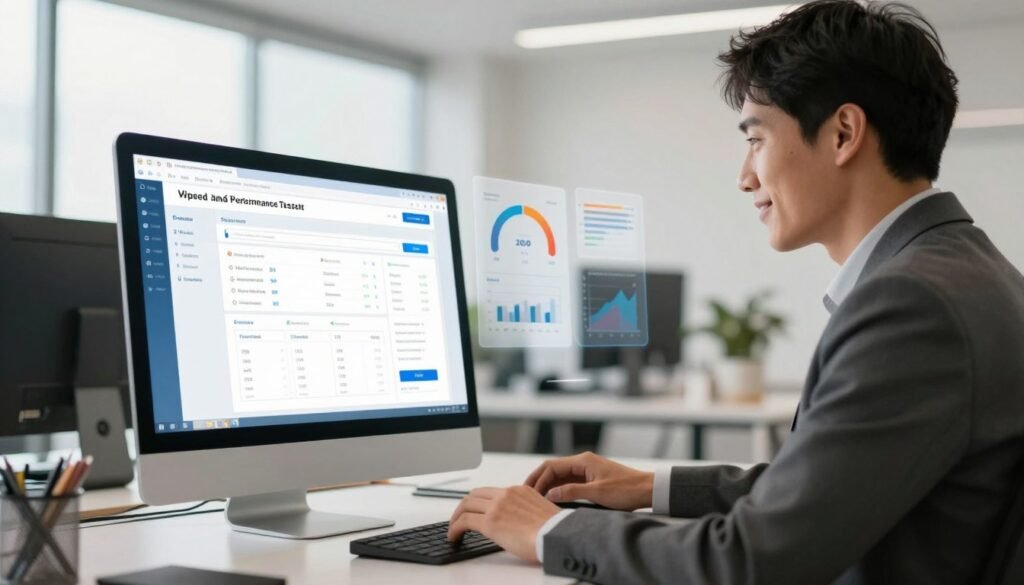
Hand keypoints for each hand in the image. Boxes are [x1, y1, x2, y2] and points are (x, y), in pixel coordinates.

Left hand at [447, 485, 560, 562]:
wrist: (557, 535)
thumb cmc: (554, 530)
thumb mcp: (540, 511)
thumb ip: (525, 511)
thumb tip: (519, 523)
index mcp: (519, 491)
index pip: (491, 491)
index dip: (478, 501)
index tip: (474, 510)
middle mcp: (506, 495)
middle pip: (474, 495)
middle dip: (463, 506)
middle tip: (459, 518)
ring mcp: (497, 507)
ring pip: (466, 505)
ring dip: (456, 517)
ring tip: (453, 530)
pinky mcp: (490, 522)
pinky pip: (464, 521)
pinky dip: (454, 528)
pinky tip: (454, 537)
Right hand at [524, 451, 653, 510]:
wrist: (647, 490)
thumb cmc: (626, 490)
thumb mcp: (597, 493)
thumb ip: (572, 492)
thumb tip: (550, 494)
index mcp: (583, 461)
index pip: (551, 466)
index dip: (538, 479)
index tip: (529, 492)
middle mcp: (583, 462)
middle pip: (553, 469)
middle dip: (539, 480)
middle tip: (526, 494)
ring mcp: (587, 470)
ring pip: (560, 476)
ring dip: (548, 486)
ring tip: (536, 499)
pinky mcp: (592, 479)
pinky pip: (569, 482)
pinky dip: (559, 489)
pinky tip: (553, 499)